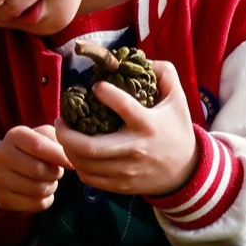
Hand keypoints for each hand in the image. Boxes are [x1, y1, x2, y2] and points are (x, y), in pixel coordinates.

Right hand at [0, 124, 71, 211]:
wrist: (7, 167)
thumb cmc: (33, 149)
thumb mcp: (43, 136)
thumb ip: (58, 141)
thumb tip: (70, 160)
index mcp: (14, 136)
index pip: (38, 145)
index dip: (58, 156)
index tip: (70, 163)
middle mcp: (2, 155)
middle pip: (38, 170)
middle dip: (55, 173)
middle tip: (56, 171)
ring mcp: (0, 178)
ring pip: (38, 190)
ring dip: (51, 187)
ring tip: (49, 181)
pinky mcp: (4, 198)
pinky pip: (36, 204)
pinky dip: (46, 200)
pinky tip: (42, 193)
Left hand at [55, 60, 197, 195]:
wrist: (186, 171)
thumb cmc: (176, 130)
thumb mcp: (177, 100)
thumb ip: (164, 74)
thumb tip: (143, 59)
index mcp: (147, 124)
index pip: (124, 107)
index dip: (106, 93)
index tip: (95, 86)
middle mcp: (135, 149)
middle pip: (90, 147)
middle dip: (65, 132)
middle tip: (59, 119)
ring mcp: (126, 170)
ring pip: (84, 163)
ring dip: (66, 147)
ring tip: (64, 133)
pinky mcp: (121, 185)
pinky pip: (88, 178)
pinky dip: (76, 164)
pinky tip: (75, 152)